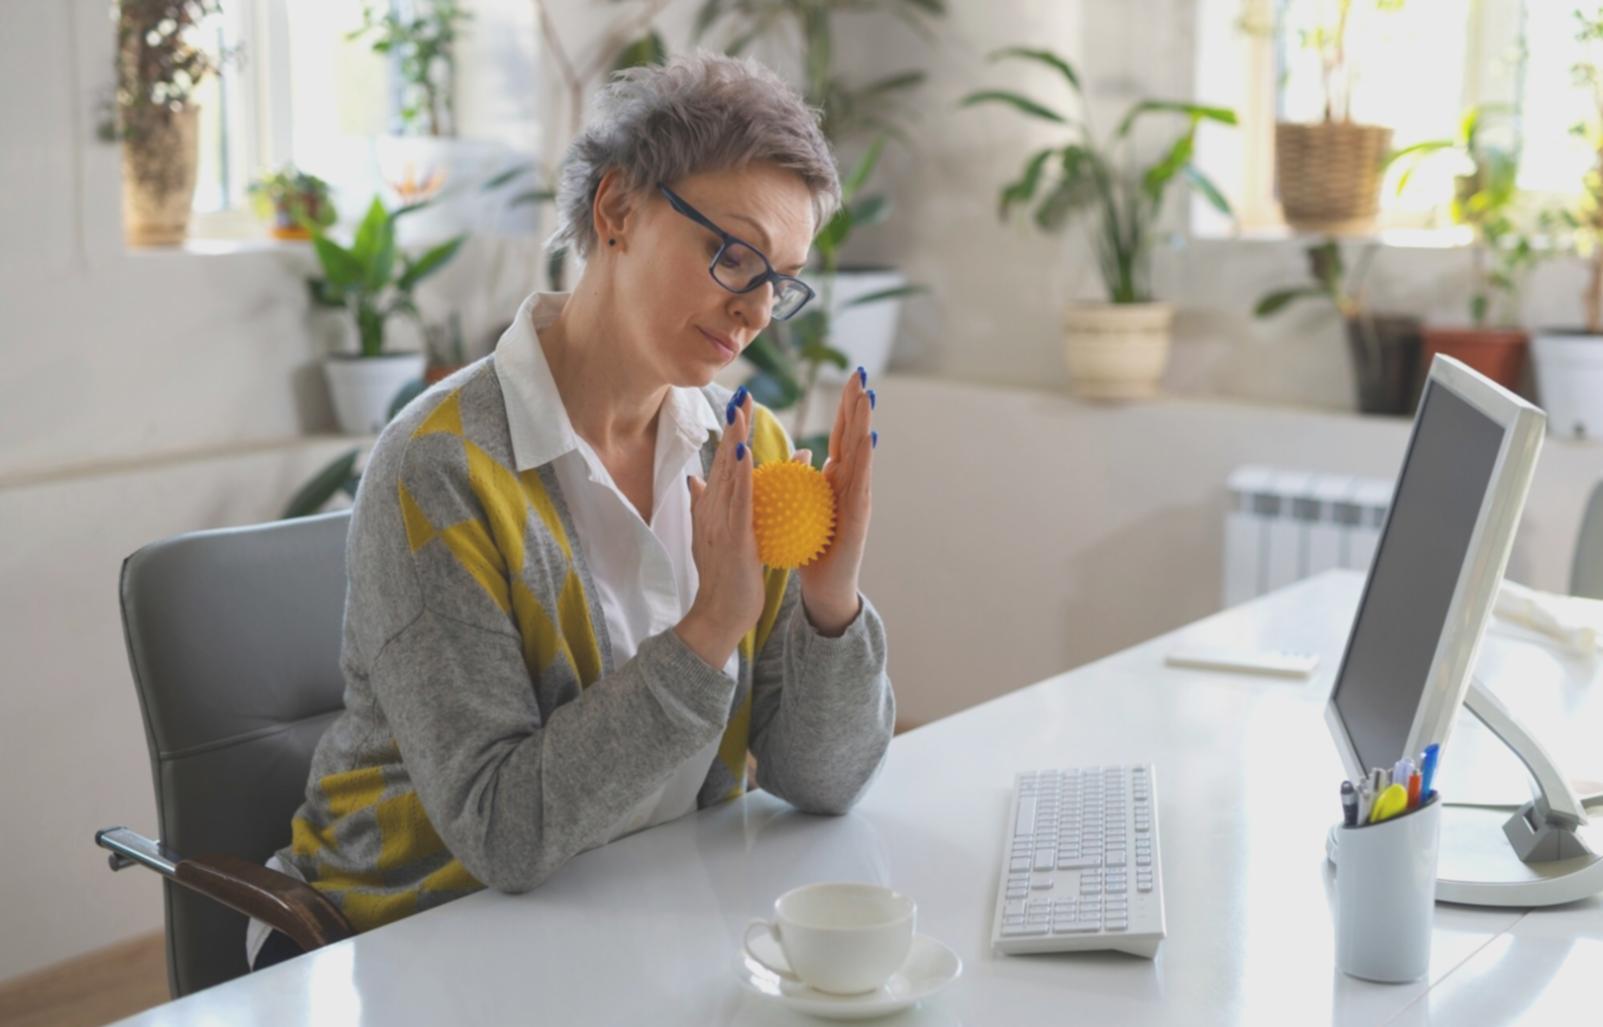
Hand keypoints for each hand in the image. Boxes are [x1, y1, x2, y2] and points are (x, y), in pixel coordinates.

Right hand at [678, 389, 765, 668]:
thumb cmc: (723, 579)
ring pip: (729, 474)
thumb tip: (694, 479)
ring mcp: (719, 523)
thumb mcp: (716, 536)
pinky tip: (744, 453)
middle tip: (743, 392)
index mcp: (712, 510)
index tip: (741, 404)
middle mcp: (712, 511)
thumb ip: (707, 507)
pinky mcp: (732, 538)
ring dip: (735, 440)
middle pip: (723, 460)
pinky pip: (738, 502)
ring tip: (742, 410)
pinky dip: (740, 476)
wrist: (718, 616)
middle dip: (733, 426)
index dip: (730, 432)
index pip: (722, 463)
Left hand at [796, 367, 875, 634]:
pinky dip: (864, 459)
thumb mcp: (798, 509)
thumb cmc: (808, 549)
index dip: (844, 407)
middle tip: (861, 372)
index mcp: (836, 478)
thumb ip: (797, 481)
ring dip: (865, 423)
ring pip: (862, 453)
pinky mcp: (860, 515)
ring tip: (868, 396)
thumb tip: (790, 457)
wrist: (824, 587)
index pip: (840, 434)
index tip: (848, 376)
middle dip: (859, 404)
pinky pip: (861, 482)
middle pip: (855, 435)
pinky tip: (866, 440)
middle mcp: (852, 482)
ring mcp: (859, 497)